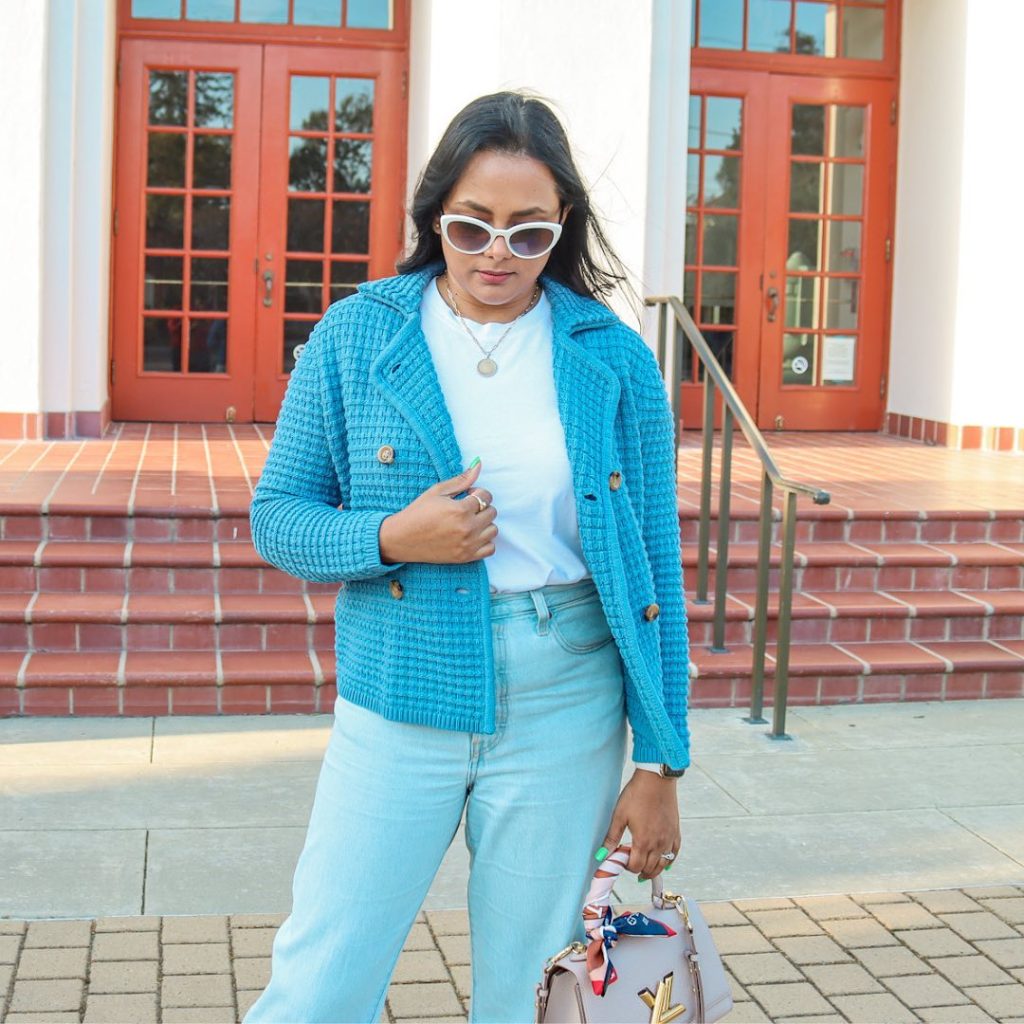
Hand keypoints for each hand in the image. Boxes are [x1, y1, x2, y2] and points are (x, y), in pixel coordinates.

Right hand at [379, 460, 497, 564]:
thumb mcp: (437, 491)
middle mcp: (467, 528)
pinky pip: (490, 549)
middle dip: (482, 506)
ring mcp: (468, 544)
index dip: (478, 492)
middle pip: (492, 512)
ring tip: (470, 521)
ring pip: (493, 530)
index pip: (486, 496)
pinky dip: (485, 541)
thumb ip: (461, 480)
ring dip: (485, 523)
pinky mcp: (466, 557)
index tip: (468, 495)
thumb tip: (478, 464)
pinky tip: (473, 535)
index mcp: (460, 510)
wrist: (402, 539)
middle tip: (468, 508)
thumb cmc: (418, 513)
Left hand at [598, 771, 680, 880]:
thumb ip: (611, 838)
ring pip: (663, 864)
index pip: (636, 866)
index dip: (627, 867)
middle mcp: (658, 843)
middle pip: (650, 868)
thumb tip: (601, 855)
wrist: (656, 779)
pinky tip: (664, 862)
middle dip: (639, 870)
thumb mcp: (619, 815)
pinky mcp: (675, 831)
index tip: (621, 860)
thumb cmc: (637, 794)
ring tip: (645, 870)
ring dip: (654, 870)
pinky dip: (669, 861)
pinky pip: (674, 853)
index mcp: (643, 841)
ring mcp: (669, 838)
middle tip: (631, 864)